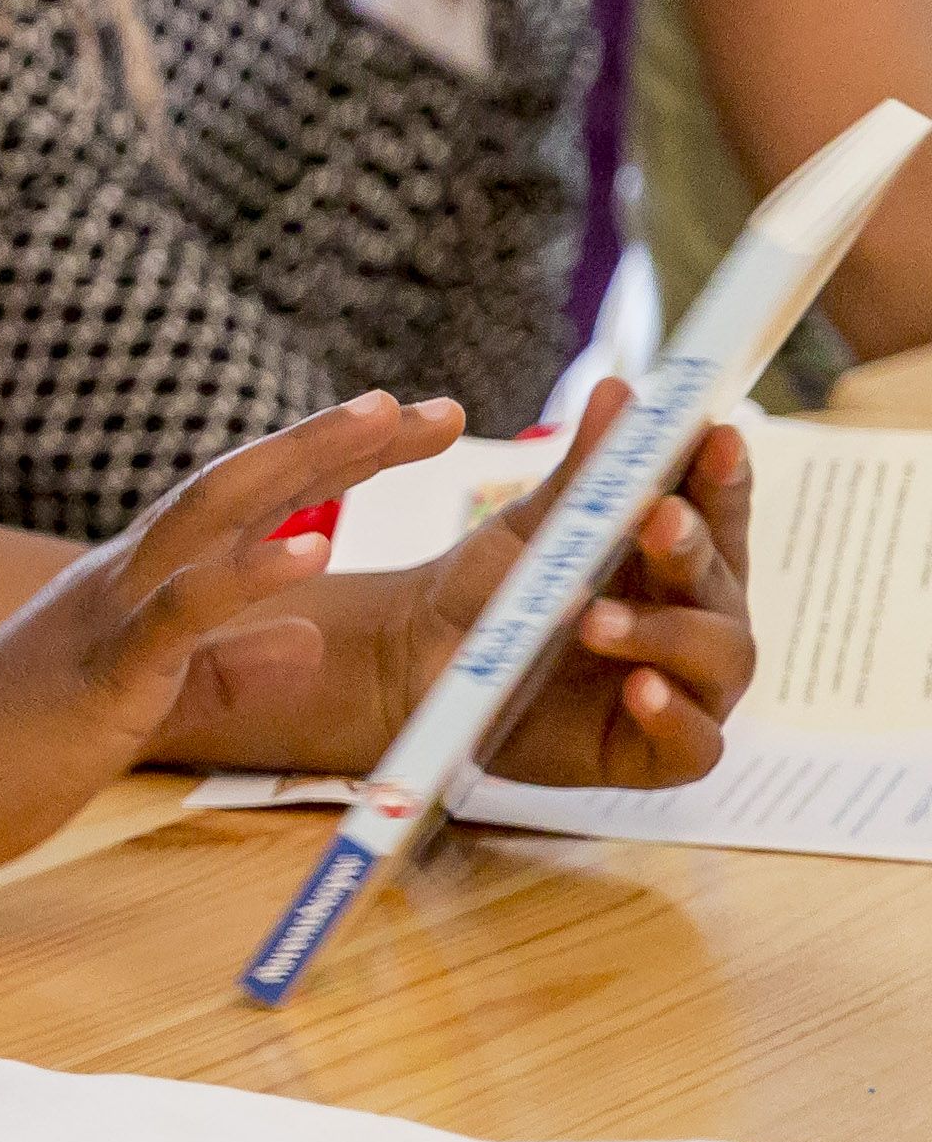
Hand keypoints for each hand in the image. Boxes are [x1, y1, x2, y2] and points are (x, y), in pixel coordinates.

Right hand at [0, 392, 469, 864]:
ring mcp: (108, 613)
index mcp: (135, 585)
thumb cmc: (11, 751)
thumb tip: (307, 638)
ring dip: (301, 464)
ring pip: (210, 513)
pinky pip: (179, 614)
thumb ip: (224, 672)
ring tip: (382, 424)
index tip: (410, 428)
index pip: (243, 504)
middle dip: (338, 441)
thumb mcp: (143, 708)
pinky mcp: (99, 671)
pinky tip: (310, 553)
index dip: (327, 462)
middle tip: (435, 409)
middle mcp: (123, 576)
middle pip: (239, 480)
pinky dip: (245, 577)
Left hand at [261, 383, 755, 789]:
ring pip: (719, 656)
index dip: (722, 474)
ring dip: (666, 631)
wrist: (419, 667)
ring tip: (595, 620)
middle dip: (689, 544)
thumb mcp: (530, 527)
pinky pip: (695, 742)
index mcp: (676, 553)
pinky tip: (638, 690)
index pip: (718, 507)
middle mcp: (697, 616)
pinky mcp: (657, 751)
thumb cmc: (489, 590)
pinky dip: (673, 716)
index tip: (713, 435)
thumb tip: (621, 390)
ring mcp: (685, 685)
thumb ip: (582, 470)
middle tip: (654, 517)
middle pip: (722, 577)